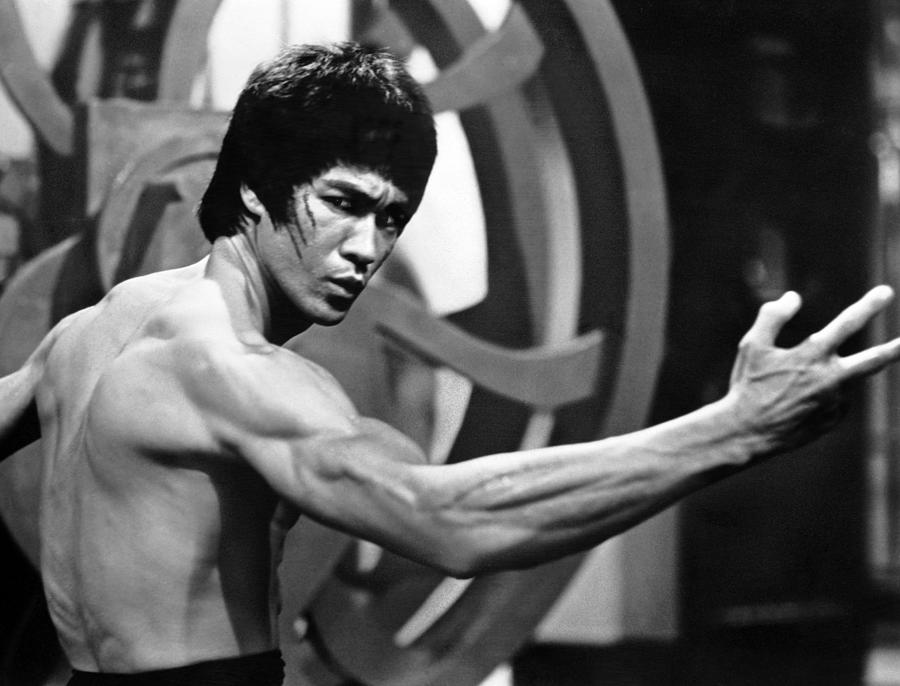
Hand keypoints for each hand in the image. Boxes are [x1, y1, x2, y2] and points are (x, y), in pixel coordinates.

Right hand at [726, 285, 899, 453]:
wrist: (746, 433)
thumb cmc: (747, 386)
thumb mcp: (752, 346)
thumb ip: (772, 317)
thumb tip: (794, 297)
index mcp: (812, 357)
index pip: (847, 324)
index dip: (868, 307)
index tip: (885, 292)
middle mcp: (830, 380)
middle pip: (874, 361)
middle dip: (896, 349)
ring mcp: (835, 403)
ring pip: (847, 380)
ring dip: (832, 375)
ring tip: (797, 383)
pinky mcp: (833, 421)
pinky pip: (835, 400)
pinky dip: (822, 394)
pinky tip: (794, 402)